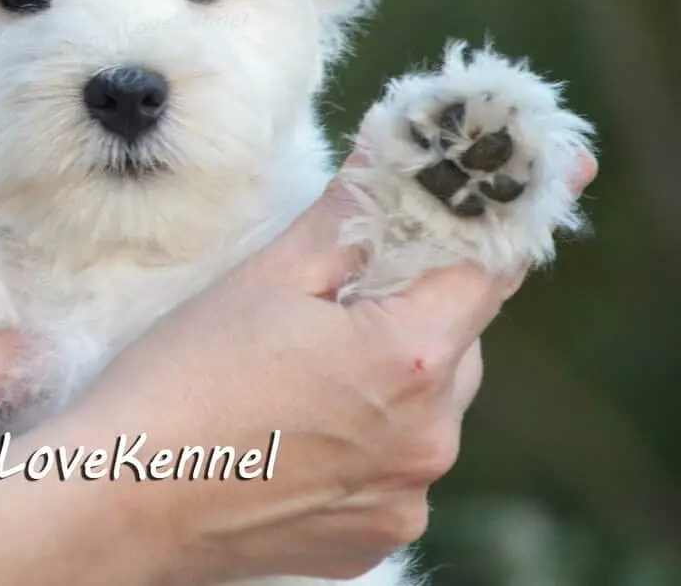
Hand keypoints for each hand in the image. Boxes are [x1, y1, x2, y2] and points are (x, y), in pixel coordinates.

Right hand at [24, 150, 598, 583]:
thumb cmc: (182, 382)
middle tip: (335, 294)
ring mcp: (406, 496)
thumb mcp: (267, 279)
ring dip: (391, 371)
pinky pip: (398, 463)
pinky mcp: (376, 536)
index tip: (560, 163)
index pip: (492, 262)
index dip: (511, 208)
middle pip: (457, 335)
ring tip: (297, 372)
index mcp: (410, 356)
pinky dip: (368, 436)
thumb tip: (402, 144)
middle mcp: (430, 436)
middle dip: (414, 301)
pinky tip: (296, 428)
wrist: (120, 504)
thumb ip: (353, 212)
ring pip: (430, 401)